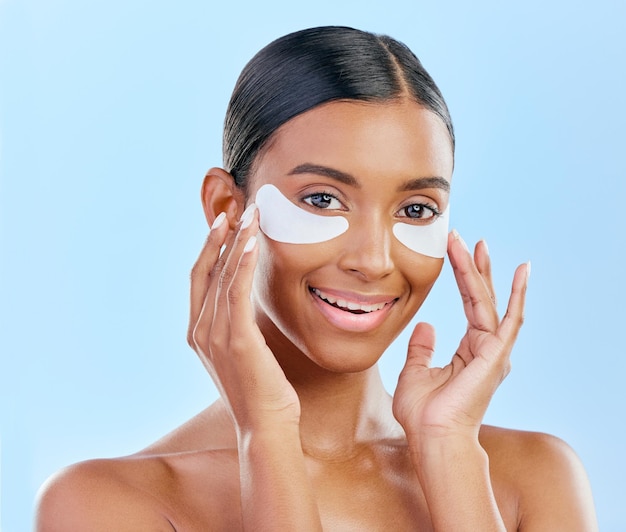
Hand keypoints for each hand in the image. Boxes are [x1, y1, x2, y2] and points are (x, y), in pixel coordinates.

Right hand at [187, 205, 299, 432]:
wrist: (264, 426)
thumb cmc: (259, 389)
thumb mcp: (241, 351)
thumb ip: (235, 325)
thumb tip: (246, 301)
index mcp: (198, 332)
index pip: (199, 278)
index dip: (210, 247)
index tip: (225, 221)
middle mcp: (200, 330)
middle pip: (206, 269)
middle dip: (221, 235)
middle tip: (237, 207)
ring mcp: (215, 335)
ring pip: (222, 275)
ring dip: (236, 240)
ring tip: (250, 214)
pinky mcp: (237, 340)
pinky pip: (236, 292)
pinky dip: (241, 263)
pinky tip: (251, 242)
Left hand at [392, 230, 529, 443]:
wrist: (432, 437)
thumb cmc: (424, 413)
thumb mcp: (415, 372)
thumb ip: (422, 348)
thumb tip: (426, 325)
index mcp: (470, 352)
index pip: (470, 304)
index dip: (464, 277)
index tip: (457, 251)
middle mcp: (486, 348)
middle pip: (482, 298)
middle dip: (474, 267)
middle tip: (466, 239)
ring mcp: (494, 351)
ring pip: (488, 301)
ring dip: (481, 271)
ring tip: (476, 243)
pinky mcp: (496, 355)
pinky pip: (509, 319)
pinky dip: (516, 295)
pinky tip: (521, 271)